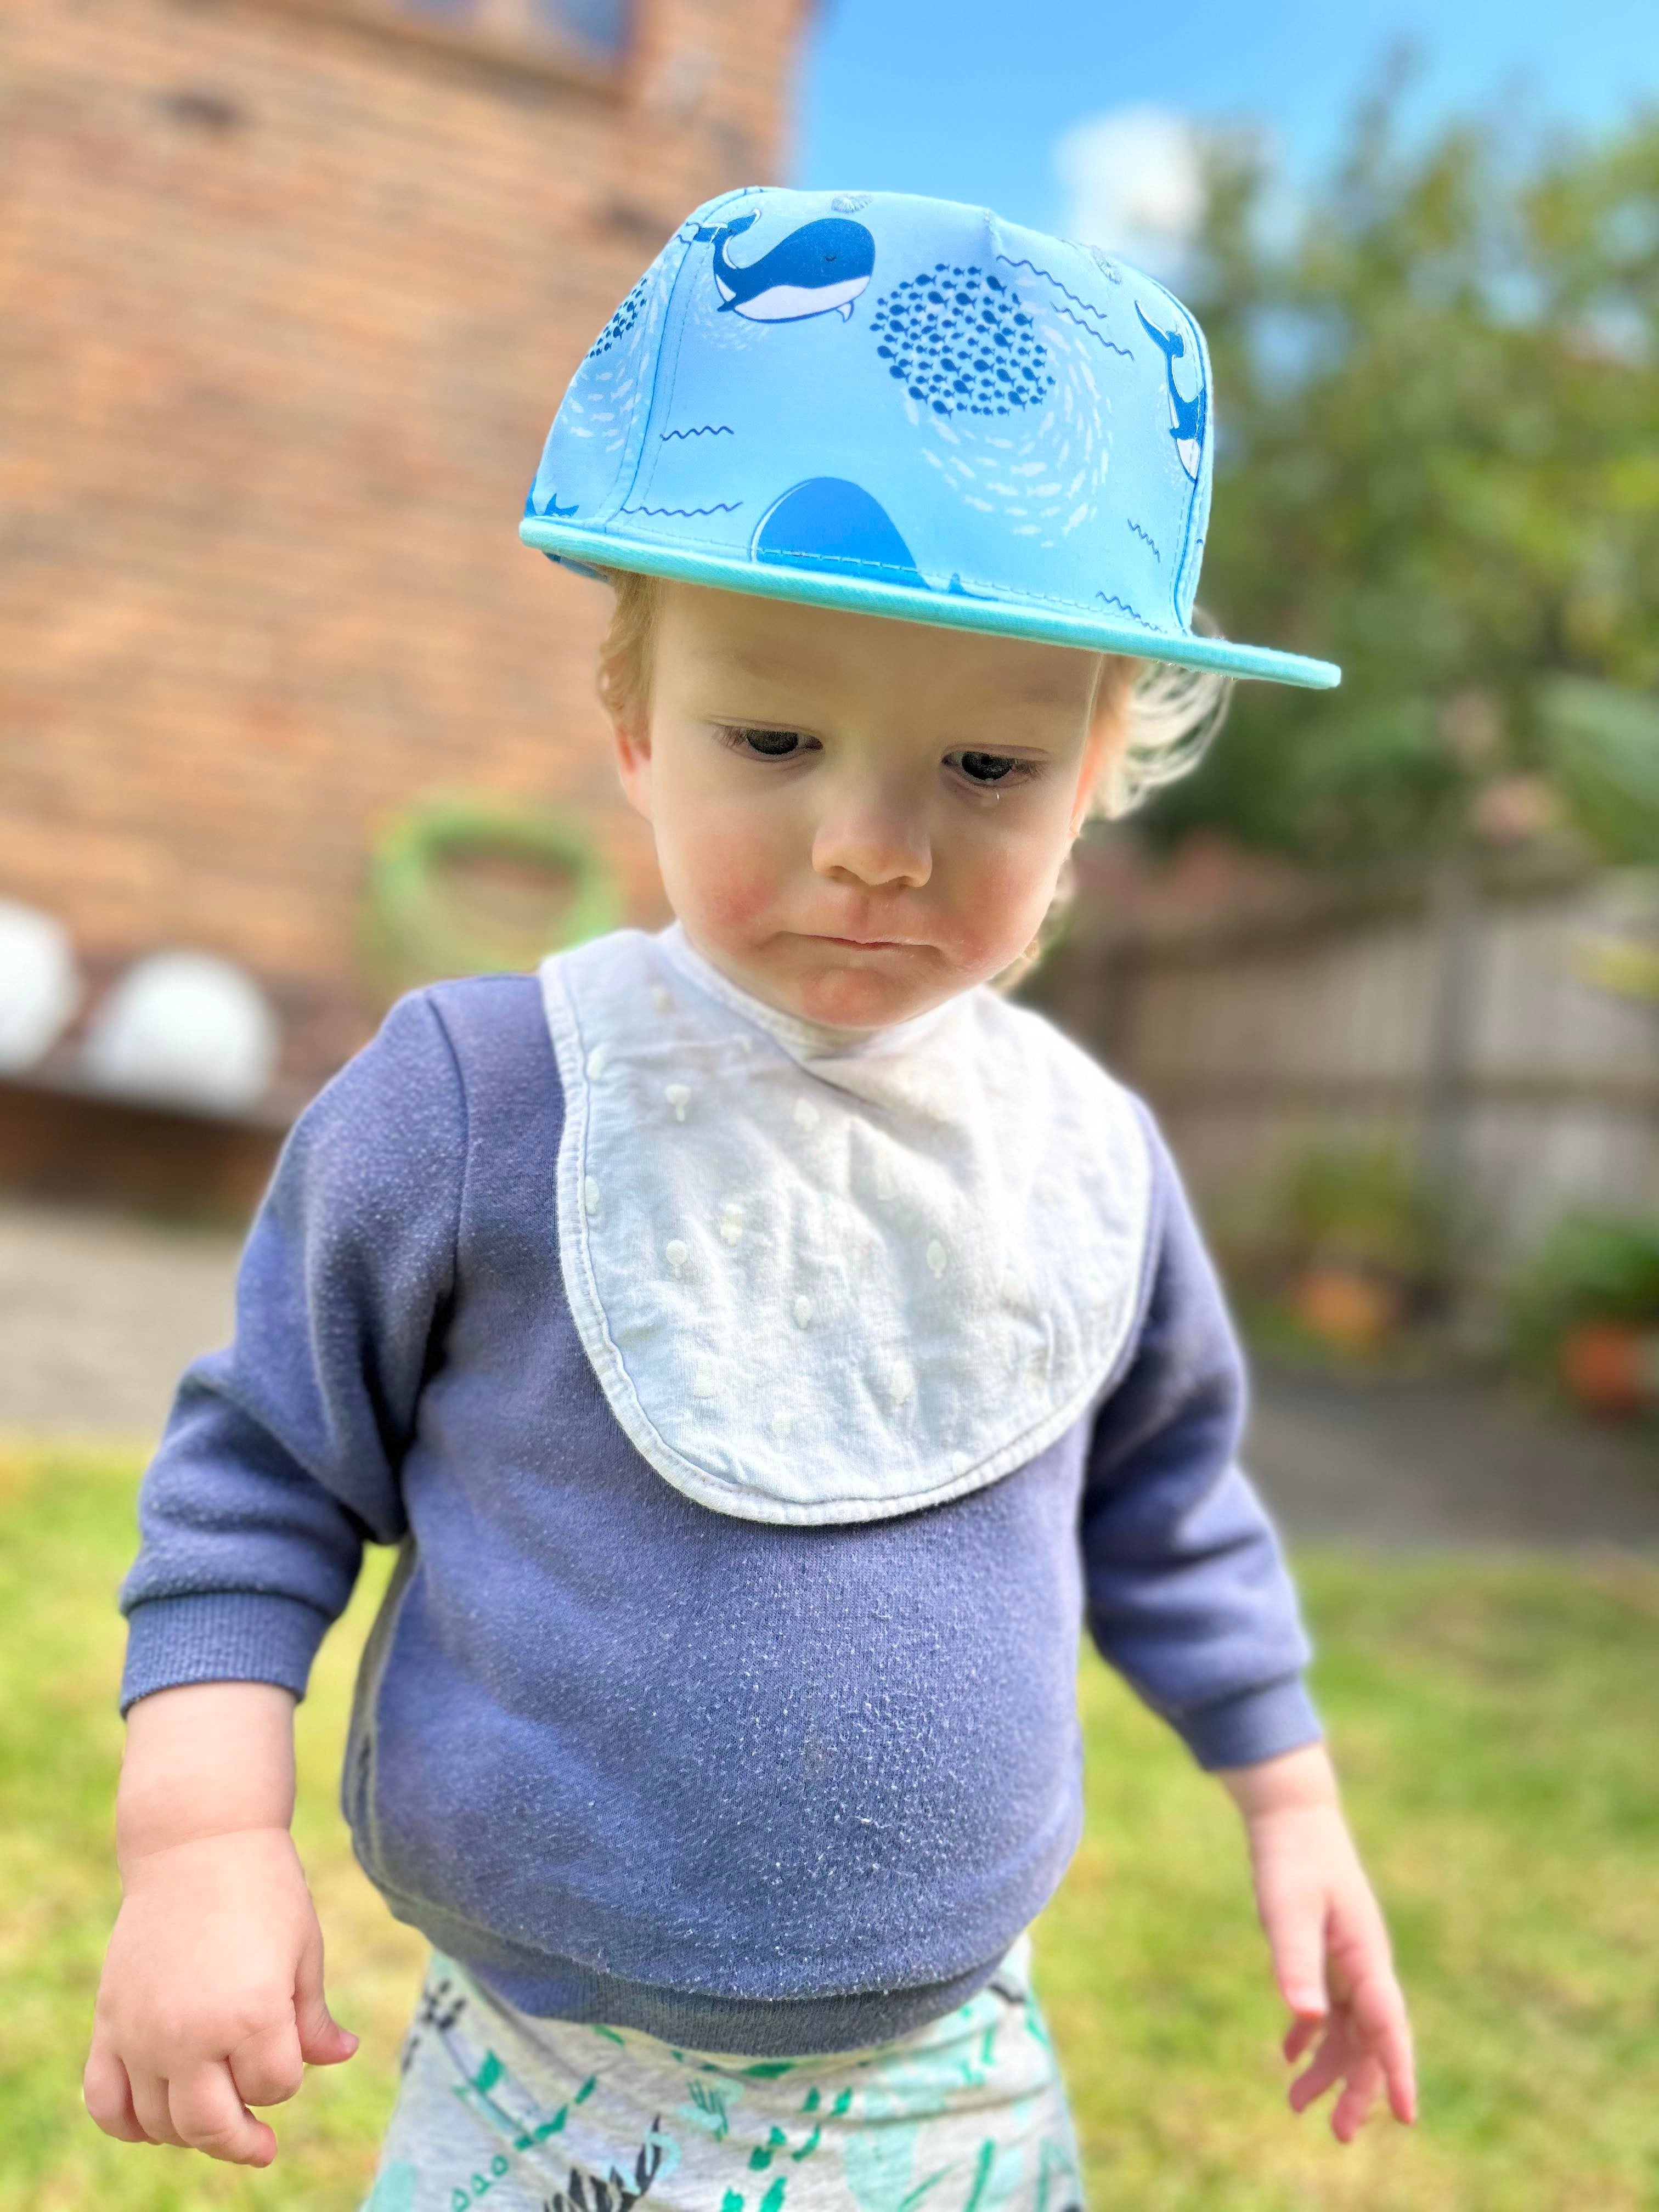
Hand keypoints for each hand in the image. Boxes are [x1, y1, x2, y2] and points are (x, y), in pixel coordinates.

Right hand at [83, 1824, 357, 2165]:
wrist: (199, 1842)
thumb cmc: (265, 1890)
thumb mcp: (304, 1950)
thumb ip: (313, 2016)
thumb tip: (340, 2056)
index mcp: (253, 2014)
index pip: (275, 2086)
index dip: (287, 2076)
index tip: (290, 2049)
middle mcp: (191, 2034)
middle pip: (212, 2125)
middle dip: (242, 2139)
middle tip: (260, 2144)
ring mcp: (143, 2032)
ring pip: (159, 2123)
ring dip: (190, 2133)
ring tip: (214, 2117)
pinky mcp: (110, 2022)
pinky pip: (105, 2101)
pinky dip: (127, 2124)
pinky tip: (154, 2122)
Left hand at [1220, 1744, 1416, 2141]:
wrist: (1290, 1816)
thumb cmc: (1292, 1859)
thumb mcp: (1287, 1908)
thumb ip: (1295, 1961)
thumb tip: (1304, 2016)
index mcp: (1365, 1955)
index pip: (1388, 2025)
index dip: (1396, 2071)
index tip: (1407, 2116)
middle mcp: (1364, 1963)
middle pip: (1370, 2038)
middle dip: (1359, 2087)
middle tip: (1341, 2134)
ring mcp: (1346, 1958)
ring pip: (1347, 2028)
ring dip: (1329, 2068)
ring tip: (1296, 2105)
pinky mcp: (1325, 1951)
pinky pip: (1326, 2005)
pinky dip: (1310, 2033)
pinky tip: (1289, 2055)